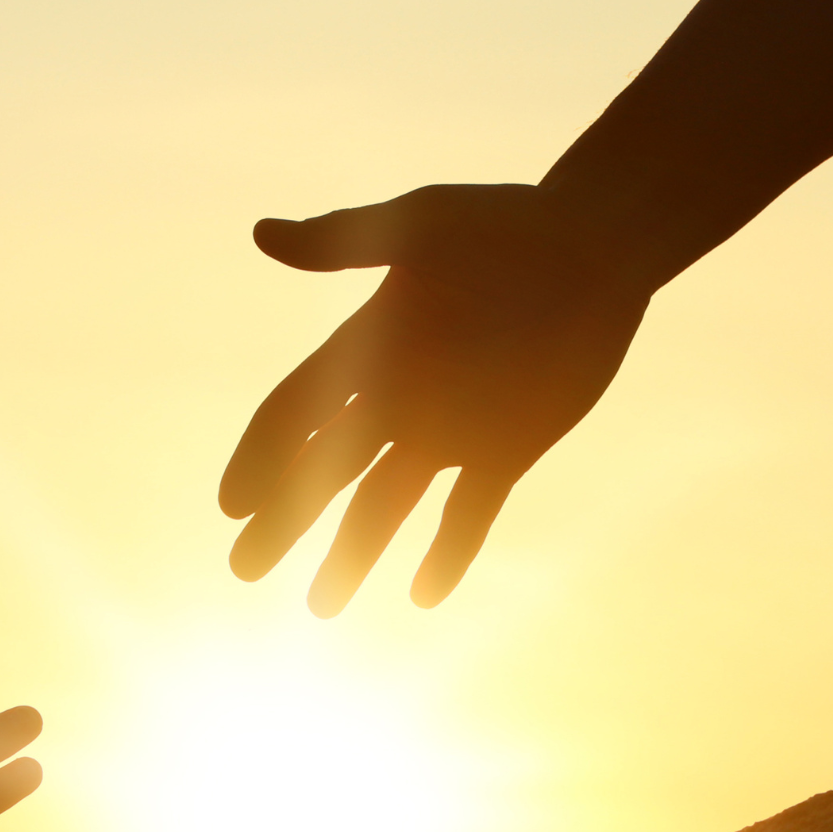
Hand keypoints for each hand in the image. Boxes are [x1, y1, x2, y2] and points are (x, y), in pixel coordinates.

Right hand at [220, 182, 650, 613]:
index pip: (296, 413)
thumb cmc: (509, 225)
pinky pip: (470, 513)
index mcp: (367, 349)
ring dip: (353, 554)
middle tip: (243, 569)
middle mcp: (398, 399)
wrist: (600, 245)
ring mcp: (449, 430)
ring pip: (387, 505)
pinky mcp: (506, 450)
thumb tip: (260, 234)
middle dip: (285, 520)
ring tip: (322, 607)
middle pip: (325, 473)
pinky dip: (450, 552)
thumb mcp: (423, 224)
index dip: (262, 457)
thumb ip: (345, 240)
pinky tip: (425, 595)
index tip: (232, 505)